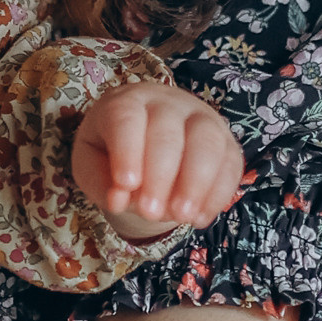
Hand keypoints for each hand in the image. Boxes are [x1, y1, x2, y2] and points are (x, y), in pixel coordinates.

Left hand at [73, 85, 245, 242]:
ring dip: (196, 183)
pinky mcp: (226, 141)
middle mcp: (167, 103)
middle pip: (168, 132)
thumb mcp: (90, 164)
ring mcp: (202, 118)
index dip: (127, 150)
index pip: (127, 117)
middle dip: (161, 176)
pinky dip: (218, 193)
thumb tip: (119, 199)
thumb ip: (98, 180)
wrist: (145, 142)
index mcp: (126, 102)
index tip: (126, 185)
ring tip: (182, 217)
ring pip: (207, 142)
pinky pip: (231, 163)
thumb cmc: (111, 151)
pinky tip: (199, 218)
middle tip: (151, 213)